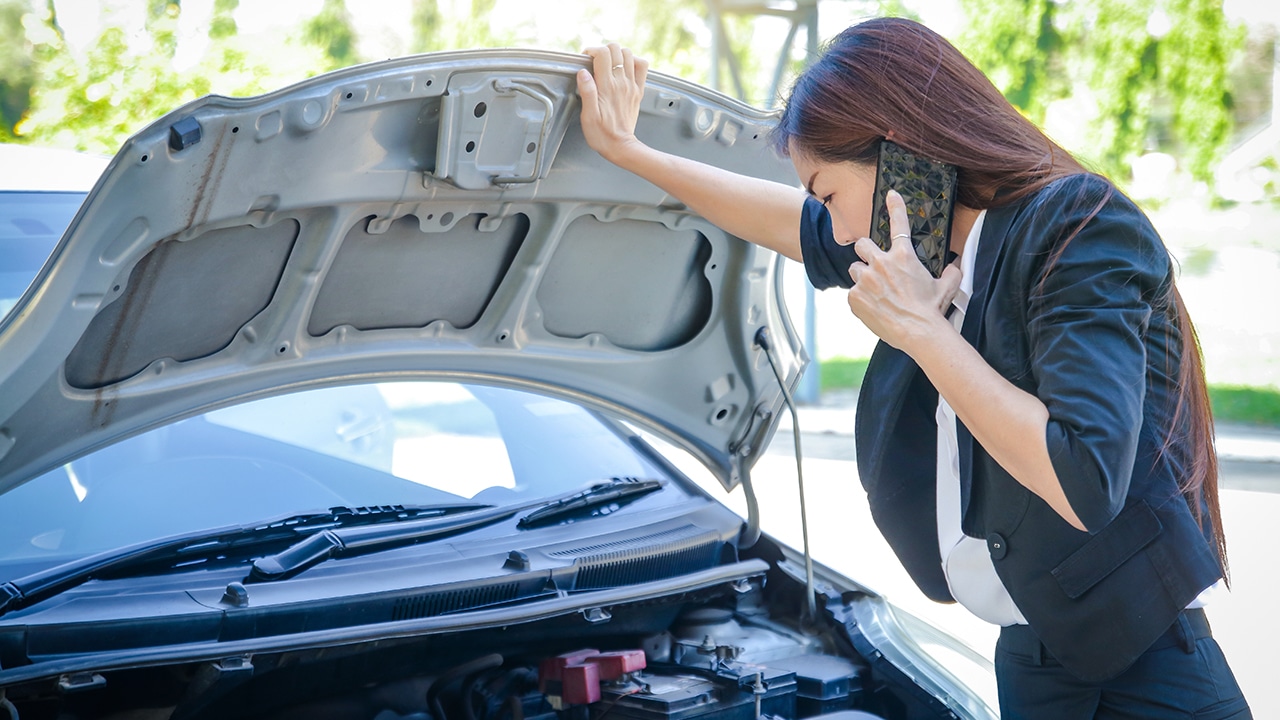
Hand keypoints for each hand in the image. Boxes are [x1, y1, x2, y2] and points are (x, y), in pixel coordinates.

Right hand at [577, 43, 648, 162]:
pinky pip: (642, 66)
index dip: (592, 51)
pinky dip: (634, 61)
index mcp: (607, 87)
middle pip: (616, 49)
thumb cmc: (602, 134)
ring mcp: (631, 86)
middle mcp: (621, 83)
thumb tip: (583, 73)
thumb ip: (587, 92)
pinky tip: (625, 67)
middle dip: (604, 50)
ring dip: (617, 54)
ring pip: (629, 54)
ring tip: (609, 63)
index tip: (585, 59)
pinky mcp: (638, 91)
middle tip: (596, 61)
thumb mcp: (587, 116)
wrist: (621, 146)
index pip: (602, 54)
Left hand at [846, 190, 962, 353]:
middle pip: (862, 245)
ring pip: (854, 270)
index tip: (891, 194)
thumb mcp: (947, 286)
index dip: (895, 206)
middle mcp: (881, 263)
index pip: (899, 223)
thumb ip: (951, 271)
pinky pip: (852, 293)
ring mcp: (865, 279)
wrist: (918, 331)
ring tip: (874, 293)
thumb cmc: (932, 309)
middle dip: (865, 253)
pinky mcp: (854, 296)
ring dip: (862, 278)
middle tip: (872, 264)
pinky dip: (859, 299)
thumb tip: (957, 265)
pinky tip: (872, 309)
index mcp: (903, 256)